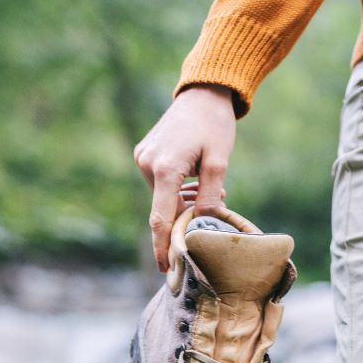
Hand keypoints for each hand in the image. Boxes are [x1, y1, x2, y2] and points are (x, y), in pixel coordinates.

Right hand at [132, 84, 237, 271]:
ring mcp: (143, 157)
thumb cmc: (215, 126)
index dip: (163, 246)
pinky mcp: (145, 153)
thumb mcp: (219, 162)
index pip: (160, 217)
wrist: (202, 93)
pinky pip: (160, 182)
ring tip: (212, 190)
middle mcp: (147, 164)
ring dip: (184, 201)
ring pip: (163, 195)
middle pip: (164, 207)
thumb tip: (200, 225)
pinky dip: (177, 188)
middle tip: (213, 210)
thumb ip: (208, 196)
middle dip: (185, 217)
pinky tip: (196, 180)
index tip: (165, 269)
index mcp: (165, 168)